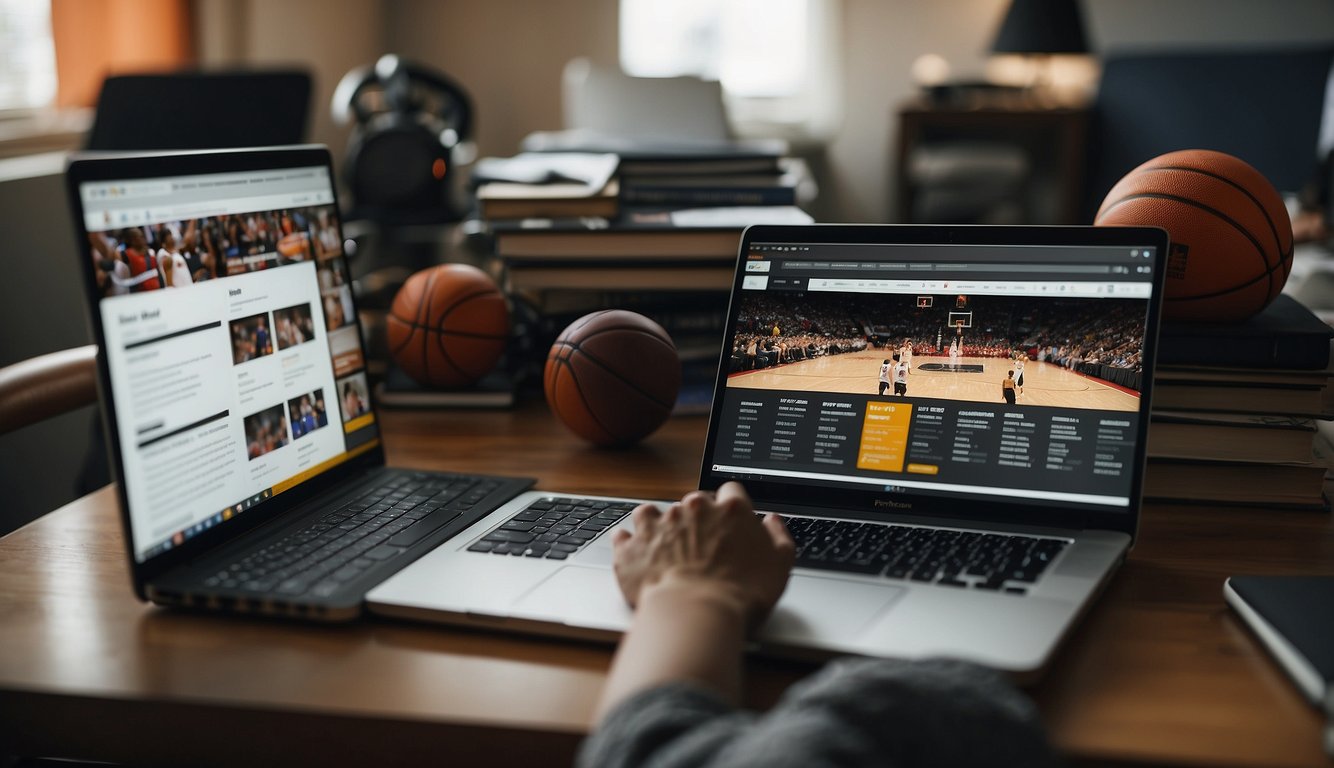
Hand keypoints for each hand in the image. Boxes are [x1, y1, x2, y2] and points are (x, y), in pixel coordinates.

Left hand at [611, 482, 794, 631]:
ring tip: (665, 545)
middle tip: (702, 546)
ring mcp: (658, 525)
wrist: (696, 614)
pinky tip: (636, 551)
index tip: (731, 524)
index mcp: (729, 509)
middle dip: (697, 520)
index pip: (732, 493)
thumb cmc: (740, 593)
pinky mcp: (632, 547)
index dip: (732, 509)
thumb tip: (773, 523)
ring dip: (659, 524)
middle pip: (694, 503)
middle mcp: (692, 510)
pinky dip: (630, 542)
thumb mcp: (780, 565)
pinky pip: (624, 535)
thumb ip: (778, 536)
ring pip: (654, 511)